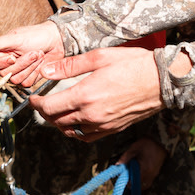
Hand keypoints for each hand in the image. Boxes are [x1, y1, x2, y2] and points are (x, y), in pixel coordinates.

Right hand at [0, 21, 64, 87]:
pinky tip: (41, 62)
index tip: (12, 57)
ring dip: (30, 66)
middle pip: (4, 74)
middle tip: (33, 51)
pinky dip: (35, 72)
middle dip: (22, 63)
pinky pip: (26, 83)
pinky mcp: (27, 80)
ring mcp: (15, 73)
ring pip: (16, 79)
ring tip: (38, 54)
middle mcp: (4, 65)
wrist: (56, 41)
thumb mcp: (15, 38)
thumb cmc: (35, 35)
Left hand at [28, 46, 163, 139]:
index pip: (49, 108)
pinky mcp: (112, 129)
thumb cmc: (133, 64)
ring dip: (58, 123)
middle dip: (44, 113)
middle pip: (56, 121)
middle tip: (41, 103)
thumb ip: (69, 66)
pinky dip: (75, 132)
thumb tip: (46, 71)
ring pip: (70, 131)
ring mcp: (103, 125)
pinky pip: (86, 137)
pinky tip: (74, 122)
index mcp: (85, 95)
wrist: (161, 81)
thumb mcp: (99, 57)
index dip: (36, 104)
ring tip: (55, 112)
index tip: (32, 98)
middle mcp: (91, 114)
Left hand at [118, 138, 167, 189]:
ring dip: (139, 183)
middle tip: (128, 179)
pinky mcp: (157, 171)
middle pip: (142, 186)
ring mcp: (155, 173)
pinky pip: (150, 180)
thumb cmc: (147, 144)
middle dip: (134, 184)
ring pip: (146, 184)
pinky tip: (140, 173)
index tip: (124, 179)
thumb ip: (125, 157)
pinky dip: (144, 180)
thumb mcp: (134, 148)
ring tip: (134, 176)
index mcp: (144, 169)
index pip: (135, 182)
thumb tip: (118, 165)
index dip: (129, 183)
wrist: (161, 141)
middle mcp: (151, 174)